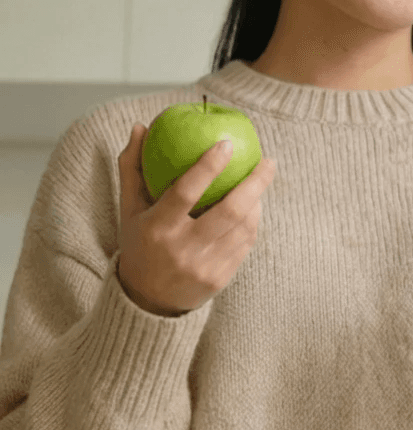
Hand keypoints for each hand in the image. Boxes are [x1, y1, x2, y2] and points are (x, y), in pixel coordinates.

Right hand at [117, 123, 276, 316]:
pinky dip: (253, 221)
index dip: (208, 166)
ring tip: (262, 178)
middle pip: (229, 211)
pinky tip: (255, 204)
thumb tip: (140, 126)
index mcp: (157, 228)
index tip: (227, 142)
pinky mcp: (220, 279)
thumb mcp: (129, 209)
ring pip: (243, 227)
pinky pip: (245, 244)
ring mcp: (204, 267)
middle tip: (267, 161)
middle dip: (255, 182)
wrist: (147, 303)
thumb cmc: (139, 243)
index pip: (185, 192)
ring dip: (257, 200)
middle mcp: (182, 249)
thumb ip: (133, 168)